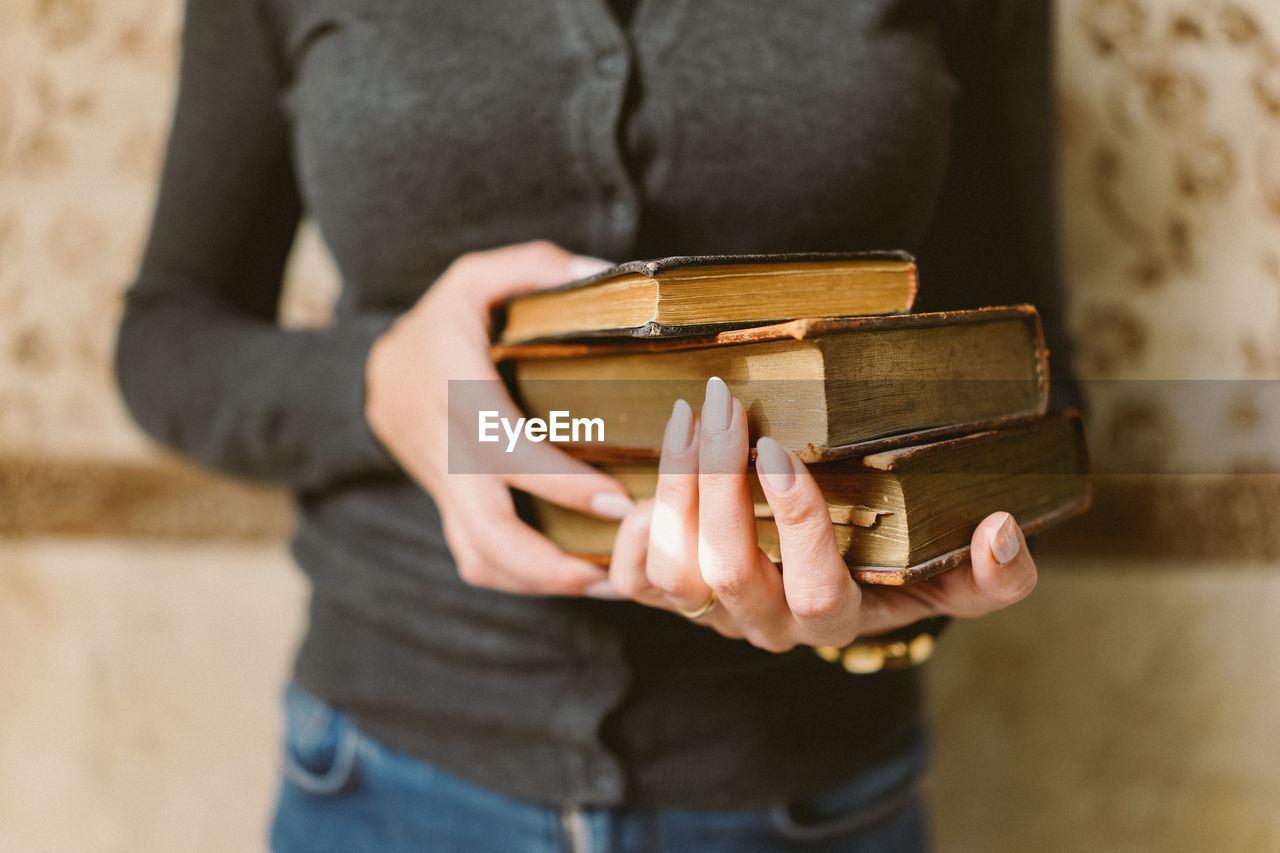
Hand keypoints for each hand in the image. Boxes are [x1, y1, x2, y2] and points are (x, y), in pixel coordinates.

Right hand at [365, 241, 633, 596]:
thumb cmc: (440, 323)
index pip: (505, 449)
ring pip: (479, 557)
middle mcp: (446, 450)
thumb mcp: (475, 277)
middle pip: (486, 531)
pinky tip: (573, 576)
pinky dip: (524, 578)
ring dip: (540, 582)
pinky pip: (478, 559)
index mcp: (455, 392)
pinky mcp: (449, 509)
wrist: (375, 372)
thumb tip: (603, 272)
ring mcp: (443, 488)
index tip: (617, 502)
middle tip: (616, 570)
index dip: (559, 483)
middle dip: (550, 563)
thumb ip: (533, 267)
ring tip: (607, 583)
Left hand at [606, 377, 1037, 651]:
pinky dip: (633, 519)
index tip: (779, 450)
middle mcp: (767, 626)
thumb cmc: (884, 566)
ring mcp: (711, 615)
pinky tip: (661, 461)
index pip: (815, 589)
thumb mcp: (942, 576)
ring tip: (691, 415)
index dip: (795, 526)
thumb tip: (1003, 531)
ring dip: (675, 486)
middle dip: (720, 481)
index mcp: (836, 619)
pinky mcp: (667, 598)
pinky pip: (632, 574)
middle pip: (730, 572)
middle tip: (726, 402)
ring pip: (675, 568)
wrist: (816, 582)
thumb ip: (987, 576)